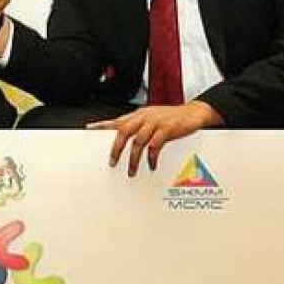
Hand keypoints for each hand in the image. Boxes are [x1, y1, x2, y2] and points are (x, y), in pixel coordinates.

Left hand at [87, 101, 223, 176]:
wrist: (194, 113)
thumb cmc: (172, 118)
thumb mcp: (152, 118)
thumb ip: (138, 126)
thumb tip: (123, 136)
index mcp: (138, 115)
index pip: (116, 120)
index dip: (102, 125)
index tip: (89, 129)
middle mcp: (144, 116)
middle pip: (124, 131)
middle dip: (116, 148)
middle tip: (112, 162)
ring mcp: (155, 122)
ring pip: (138, 141)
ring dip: (134, 158)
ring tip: (132, 171)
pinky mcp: (168, 128)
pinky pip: (155, 145)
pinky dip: (151, 157)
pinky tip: (151, 165)